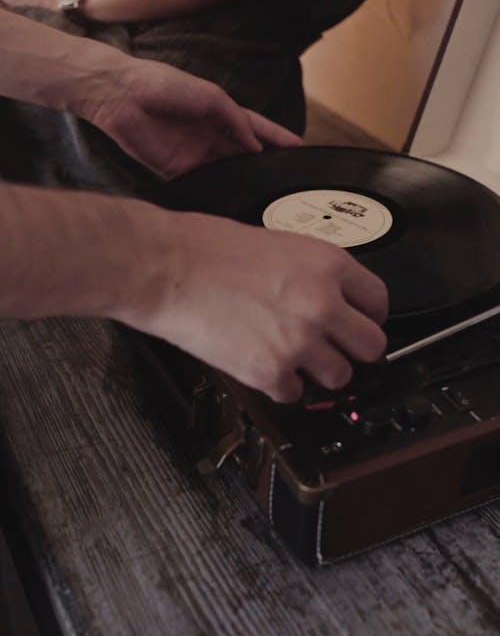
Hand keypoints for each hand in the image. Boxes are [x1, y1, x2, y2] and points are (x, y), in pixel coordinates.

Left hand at [89, 57, 301, 178]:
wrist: (123, 95)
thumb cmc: (166, 85)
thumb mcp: (211, 97)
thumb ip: (237, 120)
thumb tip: (255, 146)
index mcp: (221, 113)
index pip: (256, 128)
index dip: (277, 137)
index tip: (299, 147)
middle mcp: (210, 135)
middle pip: (243, 154)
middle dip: (263, 165)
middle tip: (285, 179)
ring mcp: (194, 154)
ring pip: (225, 172)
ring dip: (241, 181)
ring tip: (263, 193)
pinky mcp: (175, 170)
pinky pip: (200, 184)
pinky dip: (214, 191)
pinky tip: (229, 201)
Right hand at [117, 209, 387, 401]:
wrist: (165, 267)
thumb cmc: (205, 247)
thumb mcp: (277, 242)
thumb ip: (311, 272)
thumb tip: (327, 294)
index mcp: (328, 265)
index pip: (379, 302)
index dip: (367, 315)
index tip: (357, 322)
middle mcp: (322, 304)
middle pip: (371, 346)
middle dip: (352, 349)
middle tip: (333, 347)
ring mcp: (299, 342)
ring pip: (339, 376)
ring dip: (319, 370)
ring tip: (293, 357)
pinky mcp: (270, 372)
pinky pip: (295, 394)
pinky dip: (281, 385)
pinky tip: (262, 363)